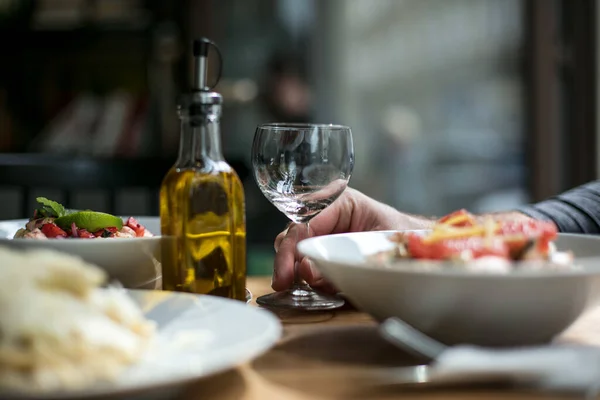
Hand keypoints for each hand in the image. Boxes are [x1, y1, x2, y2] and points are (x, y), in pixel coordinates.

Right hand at [271, 188, 433, 291]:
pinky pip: (306, 260)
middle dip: (287, 262)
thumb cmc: (404, 236)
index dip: (290, 250)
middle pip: (293, 235)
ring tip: (303, 286)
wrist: (419, 245)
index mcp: (339, 200)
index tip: (286, 276)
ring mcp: (324, 230)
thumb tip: (307, 271)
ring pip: (295, 248)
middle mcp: (327, 212)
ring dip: (295, 270)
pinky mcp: (326, 246)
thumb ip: (342, 257)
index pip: (303, 223)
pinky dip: (305, 275)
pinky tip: (311, 285)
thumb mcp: (375, 245)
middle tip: (285, 285)